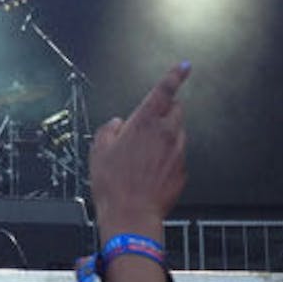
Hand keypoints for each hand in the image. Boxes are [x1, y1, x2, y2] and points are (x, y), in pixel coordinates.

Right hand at [89, 61, 189, 235]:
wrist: (131, 215)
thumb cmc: (113, 184)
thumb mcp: (99, 150)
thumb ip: (109, 130)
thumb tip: (116, 125)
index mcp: (145, 121)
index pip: (165, 90)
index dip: (175, 75)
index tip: (184, 66)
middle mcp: (166, 133)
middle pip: (176, 109)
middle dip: (167, 109)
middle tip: (150, 121)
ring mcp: (177, 152)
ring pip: (178, 133)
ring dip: (167, 134)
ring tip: (146, 154)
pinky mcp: (182, 170)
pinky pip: (177, 155)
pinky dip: (168, 157)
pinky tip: (151, 171)